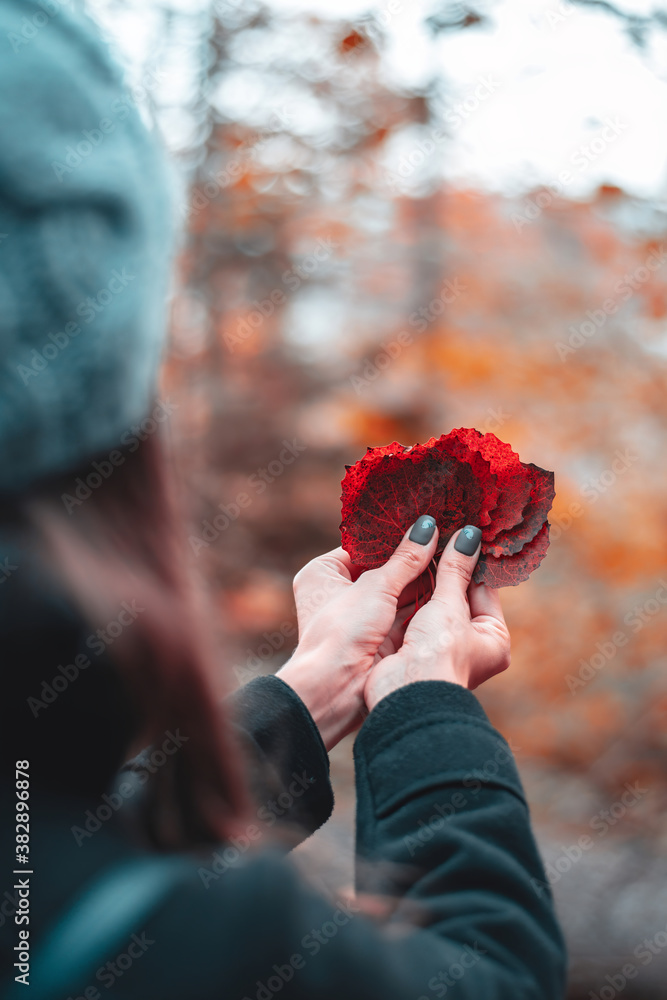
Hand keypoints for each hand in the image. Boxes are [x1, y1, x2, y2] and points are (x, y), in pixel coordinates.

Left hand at [277, 517, 439, 750]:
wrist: (336, 689)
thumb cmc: (342, 632)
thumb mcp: (377, 586)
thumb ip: (406, 558)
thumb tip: (427, 527)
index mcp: (322, 573)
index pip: (363, 546)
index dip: (393, 536)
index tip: (423, 522)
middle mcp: (337, 593)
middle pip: (383, 569)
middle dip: (413, 558)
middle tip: (446, 536)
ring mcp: (359, 618)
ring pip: (397, 592)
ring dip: (423, 581)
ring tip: (454, 556)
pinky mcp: (378, 638)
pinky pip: (405, 613)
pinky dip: (424, 603)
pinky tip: (449, 586)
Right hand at [364, 526, 510, 712]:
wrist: (404, 696)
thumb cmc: (437, 657)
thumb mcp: (449, 607)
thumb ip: (455, 570)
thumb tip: (468, 536)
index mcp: (494, 638)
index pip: (484, 589)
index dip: (470, 560)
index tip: (459, 533)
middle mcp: (473, 645)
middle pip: (459, 596)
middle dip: (446, 570)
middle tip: (437, 534)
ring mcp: (444, 649)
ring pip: (436, 604)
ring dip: (426, 582)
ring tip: (417, 547)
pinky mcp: (417, 649)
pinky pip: (417, 614)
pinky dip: (410, 598)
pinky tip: (400, 574)